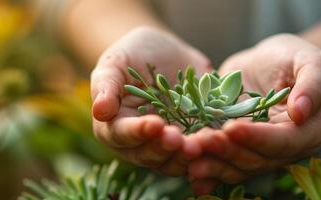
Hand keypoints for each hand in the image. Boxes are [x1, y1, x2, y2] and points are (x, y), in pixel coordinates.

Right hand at [90, 26, 210, 175]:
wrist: (166, 52)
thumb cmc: (133, 54)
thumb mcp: (116, 61)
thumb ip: (106, 85)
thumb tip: (100, 111)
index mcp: (114, 127)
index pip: (122, 135)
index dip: (138, 132)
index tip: (154, 124)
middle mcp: (139, 144)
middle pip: (149, 154)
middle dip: (165, 148)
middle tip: (180, 139)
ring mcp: (167, 146)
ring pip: (175, 161)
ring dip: (187, 156)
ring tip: (201, 144)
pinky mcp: (192, 142)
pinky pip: (201, 153)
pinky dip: (209, 152)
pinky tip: (221, 142)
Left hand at [186, 34, 320, 193]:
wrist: (269, 63)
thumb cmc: (295, 58)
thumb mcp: (312, 62)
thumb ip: (314, 85)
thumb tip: (301, 111)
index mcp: (307, 133)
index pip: (282, 142)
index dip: (257, 138)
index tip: (232, 128)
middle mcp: (284, 152)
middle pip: (255, 160)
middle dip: (227, 151)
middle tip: (201, 141)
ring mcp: (258, 154)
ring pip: (236, 167)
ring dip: (212, 163)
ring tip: (189, 153)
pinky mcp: (236, 151)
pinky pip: (222, 165)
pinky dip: (206, 171)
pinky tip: (188, 171)